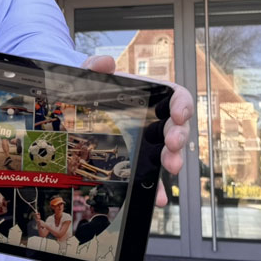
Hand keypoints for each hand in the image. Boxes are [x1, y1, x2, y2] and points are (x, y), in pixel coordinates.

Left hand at [80, 54, 192, 207]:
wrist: (77, 111)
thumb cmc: (93, 91)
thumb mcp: (91, 76)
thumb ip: (95, 66)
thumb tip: (105, 62)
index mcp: (150, 96)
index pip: (177, 97)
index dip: (183, 105)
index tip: (179, 115)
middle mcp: (154, 119)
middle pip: (177, 127)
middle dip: (179, 137)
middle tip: (172, 145)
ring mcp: (149, 142)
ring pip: (170, 152)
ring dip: (174, 159)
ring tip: (170, 166)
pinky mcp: (139, 161)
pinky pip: (153, 176)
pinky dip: (158, 188)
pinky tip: (159, 197)